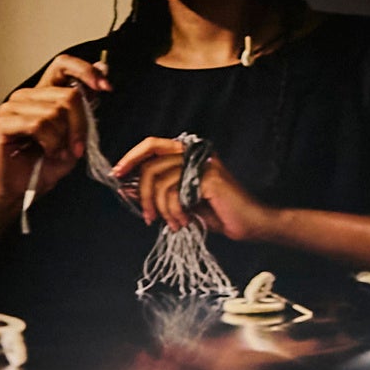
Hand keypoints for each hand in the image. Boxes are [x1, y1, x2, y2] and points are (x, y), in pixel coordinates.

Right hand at [0, 56, 105, 204]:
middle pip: (68, 95)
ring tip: (58, 151)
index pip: (63, 64)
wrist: (26, 187)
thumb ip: (86, 105)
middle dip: (80, 126)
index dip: (86, 71)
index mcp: (44, 93)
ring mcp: (11, 107)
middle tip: (77, 147)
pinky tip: (49, 152)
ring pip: (54, 112)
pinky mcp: (2, 123)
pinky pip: (39, 124)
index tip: (105, 88)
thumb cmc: (49, 162)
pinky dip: (51, 142)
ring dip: (64, 138)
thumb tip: (102, 71)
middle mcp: (26, 96)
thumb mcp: (77, 134)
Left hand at [107, 136, 281, 246]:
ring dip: (162, 209)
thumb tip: (125, 187)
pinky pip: (174, 193)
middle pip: (151, 166)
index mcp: (189, 156)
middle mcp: (196, 155)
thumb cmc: (220, 214)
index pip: (153, 145)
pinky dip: (174, 212)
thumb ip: (157, 192)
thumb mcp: (180, 202)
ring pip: (159, 182)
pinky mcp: (208, 178)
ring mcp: (203, 165)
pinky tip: (185, 221)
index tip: (117, 174)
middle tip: (148, 217)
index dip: (132, 157)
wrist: (252, 225)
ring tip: (174, 223)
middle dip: (142, 195)